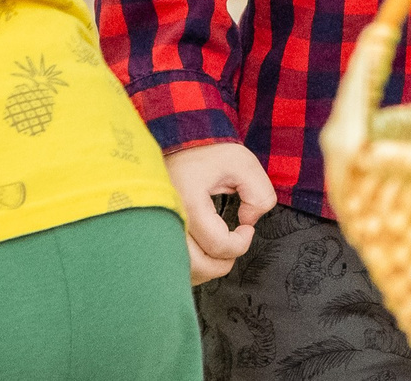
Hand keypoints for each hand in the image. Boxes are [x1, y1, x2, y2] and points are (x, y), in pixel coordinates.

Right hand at [165, 140, 276, 283]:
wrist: (174, 141)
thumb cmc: (206, 151)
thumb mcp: (242, 163)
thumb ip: (258, 193)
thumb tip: (248, 221)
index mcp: (188, 202)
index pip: (218, 245)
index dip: (241, 243)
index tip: (247, 228)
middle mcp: (167, 219)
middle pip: (197, 266)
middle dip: (224, 262)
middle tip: (235, 243)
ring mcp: (155, 228)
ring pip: (181, 270)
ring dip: (206, 267)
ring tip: (219, 248)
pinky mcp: (151, 231)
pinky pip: (168, 264)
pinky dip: (188, 266)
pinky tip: (201, 251)